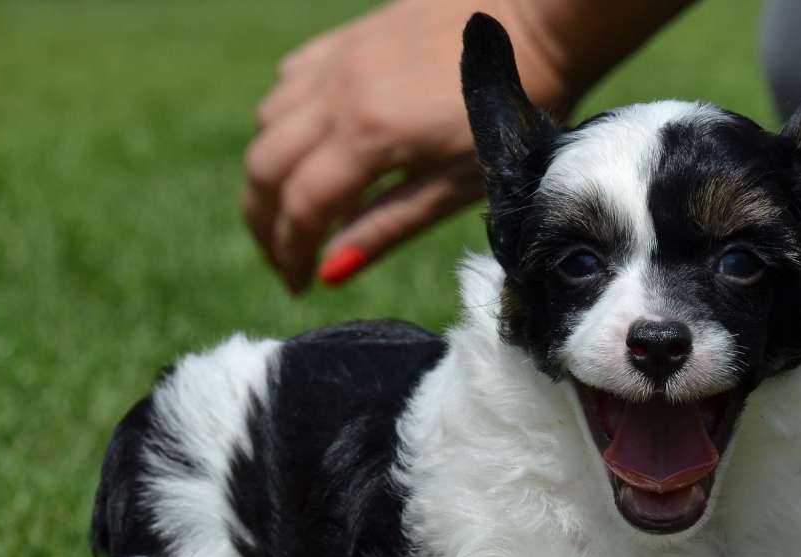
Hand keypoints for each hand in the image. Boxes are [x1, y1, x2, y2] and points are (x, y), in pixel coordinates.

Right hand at [242, 0, 574, 292]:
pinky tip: (309, 151)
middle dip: (264, 224)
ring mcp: (337, 58)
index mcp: (369, 133)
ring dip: (269, 176)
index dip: (291, 254)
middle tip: (284, 260)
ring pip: (266, 125)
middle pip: (264, 168)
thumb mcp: (454, 186)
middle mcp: (338, 91)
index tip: (297, 286)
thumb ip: (387, 227)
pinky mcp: (345, 39)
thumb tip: (331, 272)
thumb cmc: (509, 114)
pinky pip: (287, 84)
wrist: (536, 21)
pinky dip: (282, 127)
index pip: (302, 207)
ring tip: (294, 214)